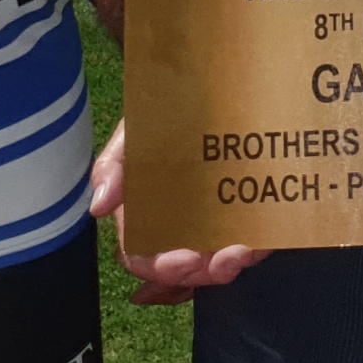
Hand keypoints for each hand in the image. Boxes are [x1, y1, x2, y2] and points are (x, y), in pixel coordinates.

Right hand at [89, 119, 272, 306]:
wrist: (202, 88)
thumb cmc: (161, 116)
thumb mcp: (132, 133)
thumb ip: (112, 167)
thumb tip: (98, 208)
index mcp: (144, 219)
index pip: (144, 259)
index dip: (162, 270)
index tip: (187, 259)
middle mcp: (174, 230)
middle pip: (184, 272)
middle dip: (205, 274)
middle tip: (229, 259)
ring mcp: (208, 226)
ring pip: (216, 266)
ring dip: (232, 266)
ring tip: (249, 250)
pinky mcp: (240, 218)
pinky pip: (248, 245)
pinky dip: (257, 249)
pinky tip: (264, 240)